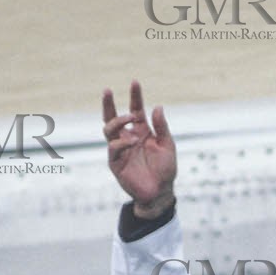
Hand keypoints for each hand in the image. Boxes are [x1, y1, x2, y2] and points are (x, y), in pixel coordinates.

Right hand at [102, 80, 176, 217]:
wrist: (160, 192)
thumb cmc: (166, 169)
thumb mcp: (167, 145)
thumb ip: (162, 127)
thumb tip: (157, 107)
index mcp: (142, 132)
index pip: (135, 110)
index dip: (135, 96)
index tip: (135, 82)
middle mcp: (128, 138)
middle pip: (113, 117)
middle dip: (109, 104)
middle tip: (108, 90)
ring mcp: (120, 150)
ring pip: (108, 129)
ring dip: (118, 120)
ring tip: (131, 117)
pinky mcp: (116, 162)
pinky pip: (113, 148)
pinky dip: (122, 142)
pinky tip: (133, 141)